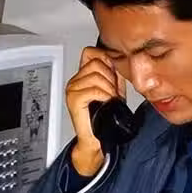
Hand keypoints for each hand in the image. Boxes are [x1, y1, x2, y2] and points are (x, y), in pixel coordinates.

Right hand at [66, 47, 126, 174]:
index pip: (90, 52)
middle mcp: (75, 81)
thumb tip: (120, 60)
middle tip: (112, 92)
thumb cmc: (103, 119)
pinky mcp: (73, 99)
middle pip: (95, 62)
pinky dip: (104, 95)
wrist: (97, 140)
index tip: (113, 75)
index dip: (105, 59)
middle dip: (110, 77)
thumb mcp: (113, 90)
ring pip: (95, 75)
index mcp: (82, 76)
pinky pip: (93, 89)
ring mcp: (72, 89)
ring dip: (108, 88)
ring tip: (109, 99)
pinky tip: (105, 103)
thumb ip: (114, 74)